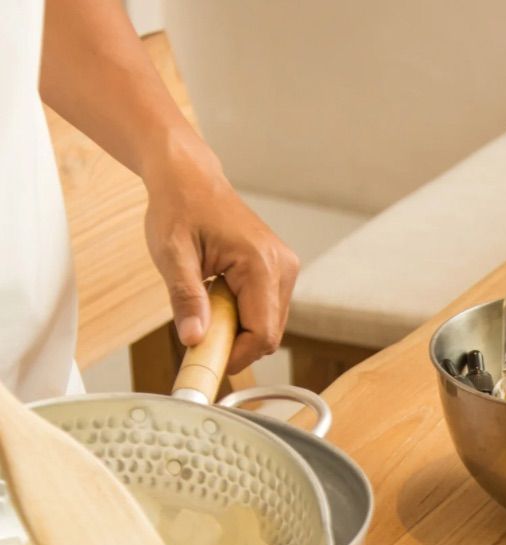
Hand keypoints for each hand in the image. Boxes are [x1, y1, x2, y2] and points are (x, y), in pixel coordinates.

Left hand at [143, 140, 299, 371]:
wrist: (190, 178)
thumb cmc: (179, 207)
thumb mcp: (171, 254)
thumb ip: (185, 299)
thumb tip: (194, 339)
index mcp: (262, 264)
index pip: (263, 334)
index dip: (235, 355)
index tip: (204, 358)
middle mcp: (284, 268)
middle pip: (269, 335)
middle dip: (234, 342)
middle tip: (199, 327)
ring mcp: (286, 270)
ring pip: (269, 326)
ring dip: (237, 328)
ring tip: (208, 301)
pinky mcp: (280, 272)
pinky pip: (267, 312)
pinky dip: (242, 316)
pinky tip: (220, 294)